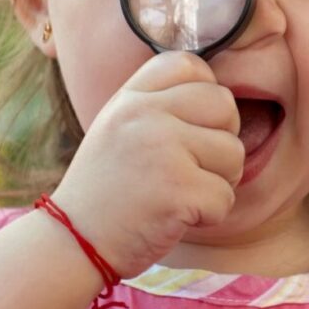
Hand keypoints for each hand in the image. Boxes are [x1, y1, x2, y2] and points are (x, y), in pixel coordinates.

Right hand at [49, 51, 243, 278]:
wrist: (73, 243)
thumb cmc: (106, 189)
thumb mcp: (118, 128)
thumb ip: (159, 104)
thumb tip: (219, 97)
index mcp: (131, 97)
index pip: (191, 65)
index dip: (205, 94)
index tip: (190, 127)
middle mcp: (145, 114)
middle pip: (224, 105)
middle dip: (221, 141)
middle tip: (194, 168)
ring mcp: (162, 149)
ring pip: (234, 152)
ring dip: (219, 181)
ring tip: (182, 193)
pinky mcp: (178, 189)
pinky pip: (226, 196)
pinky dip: (211, 215)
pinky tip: (177, 217)